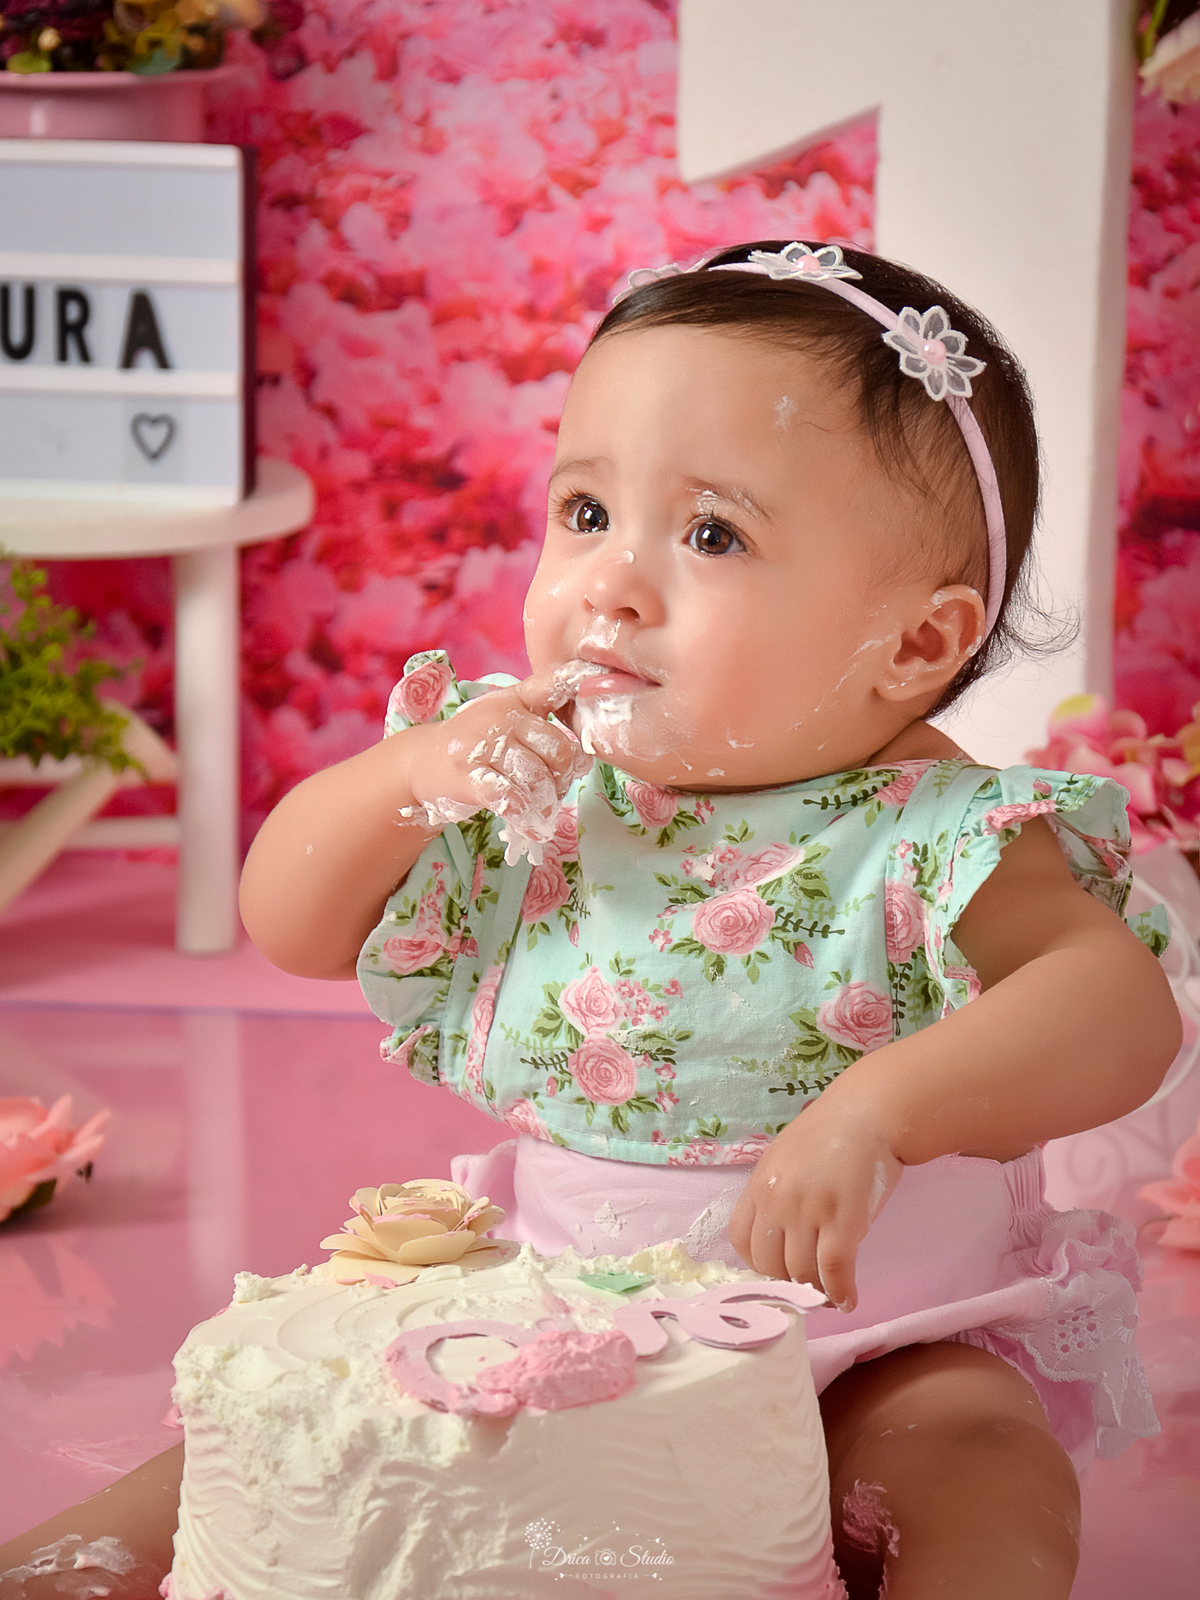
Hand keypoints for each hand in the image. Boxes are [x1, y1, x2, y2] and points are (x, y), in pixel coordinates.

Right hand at [403, 664, 590, 832]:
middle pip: (560, 750)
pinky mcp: (467, 776)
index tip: (594, 696)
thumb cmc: (475, 743)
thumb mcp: (506, 716)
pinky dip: (527, 818)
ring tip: (542, 811)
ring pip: (538, 778)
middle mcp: (500, 716)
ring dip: (547, 803)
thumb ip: (543, 717)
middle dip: (564, 778)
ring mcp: (482, 745)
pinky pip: (510, 799)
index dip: (579, 686)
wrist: (420, 763)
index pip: (554, 685)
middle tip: (555, 792)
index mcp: (516, 699)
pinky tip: (532, 827)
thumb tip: (585, 750)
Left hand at [728, 1092, 902, 1311]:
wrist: (869, 1114)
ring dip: (816, 1293)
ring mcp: (807, 1211)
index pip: (740, 1240)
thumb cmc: (831, 1133)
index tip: (776, 1272)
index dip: (757, 1264)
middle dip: (786, 1283)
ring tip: (830, 1297)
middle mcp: (776, 1200)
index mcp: (759, 1184)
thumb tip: (782, 1237)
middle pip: (768, 1264)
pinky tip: (848, 1300)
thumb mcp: (786, 1158)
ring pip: (801, 1273)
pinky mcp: (842, 1221)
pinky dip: (840, 1292)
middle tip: (806, 1289)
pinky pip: (834, 1271)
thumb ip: (778, 1194)